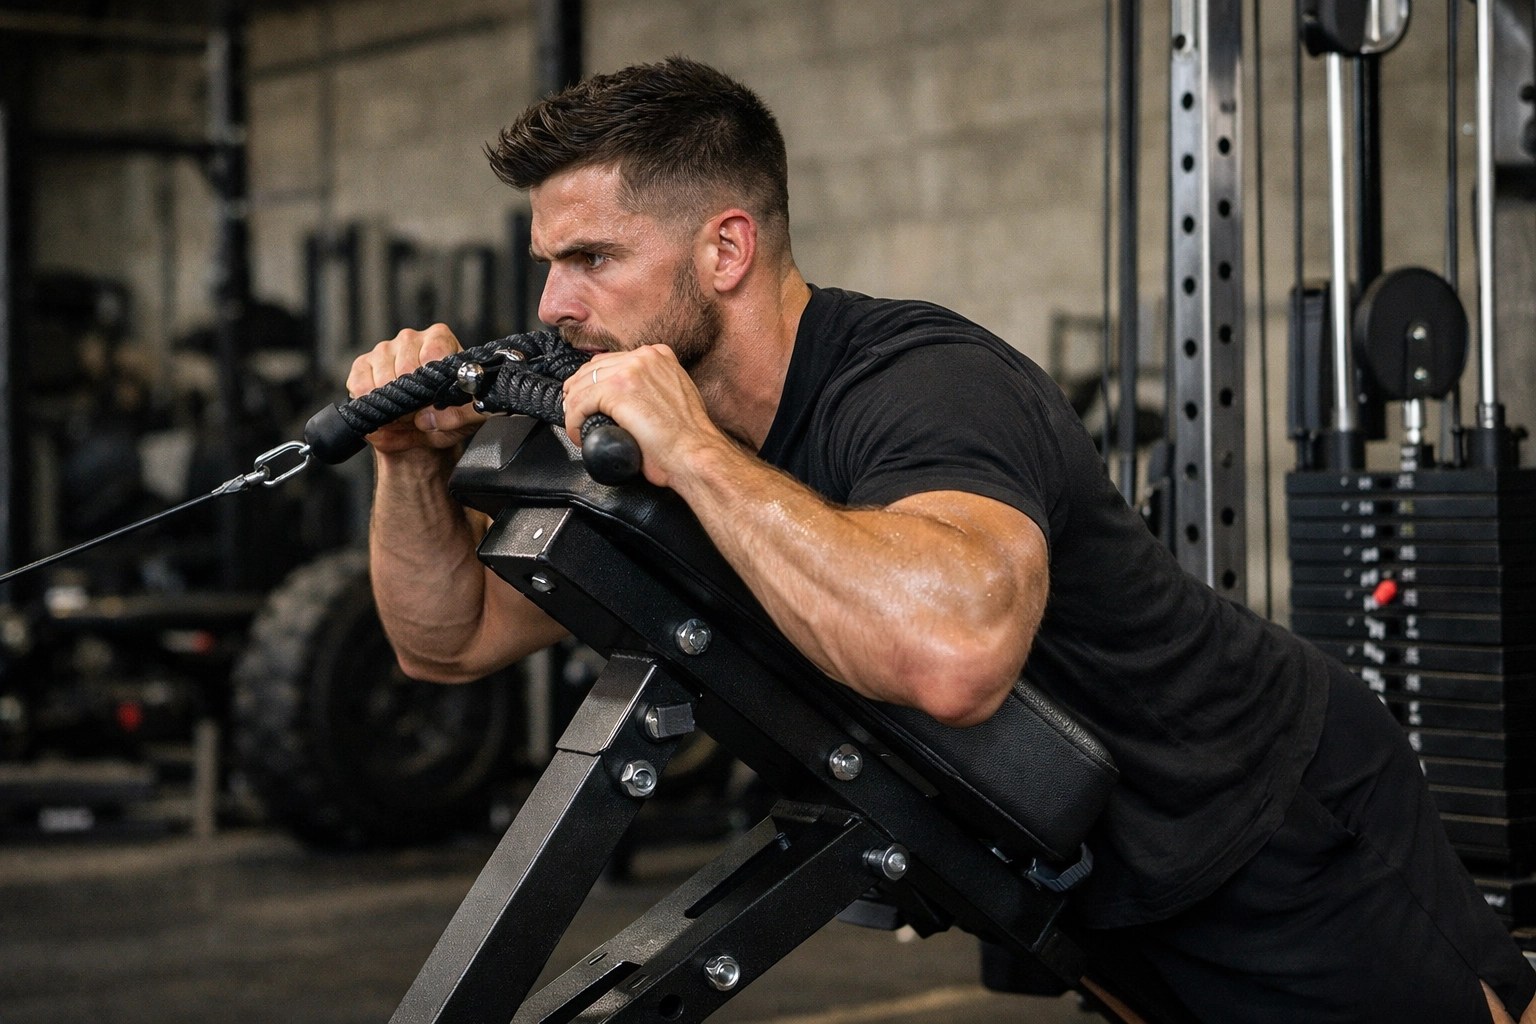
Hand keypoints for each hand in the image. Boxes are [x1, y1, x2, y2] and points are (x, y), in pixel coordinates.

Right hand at [346, 323, 486, 454]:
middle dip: (412, 400)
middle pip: (405, 368)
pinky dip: (372, 406)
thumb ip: (458, 416)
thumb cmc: (448, 414)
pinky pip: (360, 386)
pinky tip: (386, 412)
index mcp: (439, 339)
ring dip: (392, 407)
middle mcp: (410, 338)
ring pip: (382, 380)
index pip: (433, 354)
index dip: (431, 384)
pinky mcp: (362, 365)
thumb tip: (425, 417)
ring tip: (406, 417)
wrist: (424, 431)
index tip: (434, 401)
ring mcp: (384, 349)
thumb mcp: (467, 417)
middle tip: (419, 415)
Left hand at [560, 344, 725, 488]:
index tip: (586, 399)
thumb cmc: (688, 438)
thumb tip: (630, 398)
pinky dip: (573, 420)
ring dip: (574, 409)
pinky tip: (579, 433)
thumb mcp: (675, 396)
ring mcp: (630, 371)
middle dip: (578, 393)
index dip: (593, 382)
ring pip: (582, 385)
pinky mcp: (616, 391)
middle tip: (576, 415)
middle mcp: (644, 357)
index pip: (611, 361)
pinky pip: (579, 404)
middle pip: (592, 369)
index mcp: (659, 355)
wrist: (695, 454)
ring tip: (577, 428)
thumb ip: (654, 386)